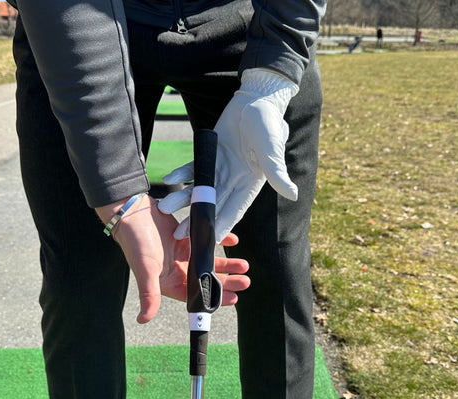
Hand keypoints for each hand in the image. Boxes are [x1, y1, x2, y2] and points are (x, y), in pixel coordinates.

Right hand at [97, 195, 249, 323]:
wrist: (132, 212)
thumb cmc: (136, 243)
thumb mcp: (145, 271)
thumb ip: (148, 295)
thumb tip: (142, 320)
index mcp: (169, 282)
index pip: (196, 295)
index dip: (215, 298)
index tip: (234, 299)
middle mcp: (178, 270)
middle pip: (207, 278)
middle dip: (227, 281)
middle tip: (245, 281)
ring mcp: (183, 253)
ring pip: (210, 261)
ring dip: (227, 263)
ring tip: (244, 265)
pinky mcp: (187, 236)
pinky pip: (207, 240)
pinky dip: (221, 239)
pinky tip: (234, 240)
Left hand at [157, 68, 298, 241]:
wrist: (257, 100)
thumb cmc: (269, 125)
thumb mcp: (272, 149)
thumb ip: (277, 173)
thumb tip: (293, 194)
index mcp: (250, 185)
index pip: (234, 209)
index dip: (222, 224)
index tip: (210, 239)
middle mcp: (234, 181)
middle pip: (212, 204)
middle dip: (196, 218)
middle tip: (179, 234)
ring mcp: (220, 169)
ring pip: (199, 188)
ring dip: (182, 198)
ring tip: (164, 207)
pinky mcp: (210, 154)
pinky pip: (194, 167)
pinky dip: (182, 173)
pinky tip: (169, 180)